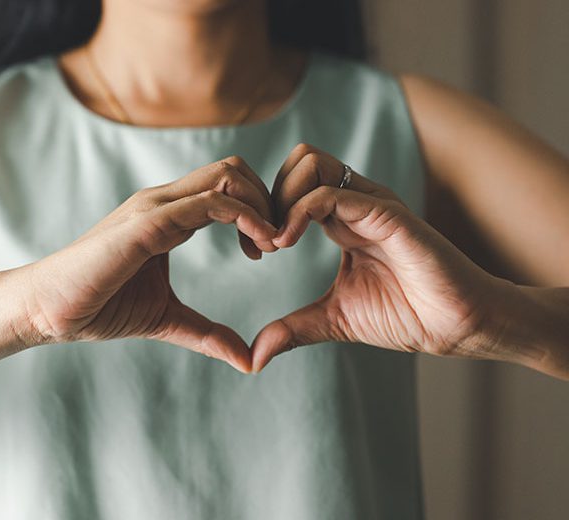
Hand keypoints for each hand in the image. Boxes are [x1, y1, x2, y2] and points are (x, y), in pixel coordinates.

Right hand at [20, 157, 277, 372]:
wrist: (46, 311)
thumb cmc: (97, 308)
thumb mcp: (166, 319)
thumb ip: (207, 333)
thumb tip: (248, 359)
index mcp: (167, 215)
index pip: (227, 186)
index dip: (258, 211)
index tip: (267, 250)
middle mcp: (163, 201)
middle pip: (234, 169)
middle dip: (269, 200)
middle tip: (278, 244)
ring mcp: (154, 207)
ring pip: (227, 175)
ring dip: (262, 205)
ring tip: (272, 246)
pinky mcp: (147, 223)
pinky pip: (209, 202)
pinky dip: (245, 217)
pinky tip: (259, 248)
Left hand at [251, 144, 507, 371]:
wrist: (457, 326)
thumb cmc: (407, 316)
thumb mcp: (334, 320)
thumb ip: (294, 328)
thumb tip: (256, 355)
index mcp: (342, 220)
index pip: (292, 186)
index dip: (264, 211)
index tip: (254, 251)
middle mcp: (355, 203)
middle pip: (298, 161)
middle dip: (267, 195)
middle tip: (262, 242)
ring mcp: (371, 203)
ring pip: (309, 163)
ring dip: (280, 198)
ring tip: (276, 243)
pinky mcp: (386, 213)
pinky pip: (330, 194)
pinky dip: (297, 213)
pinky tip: (287, 243)